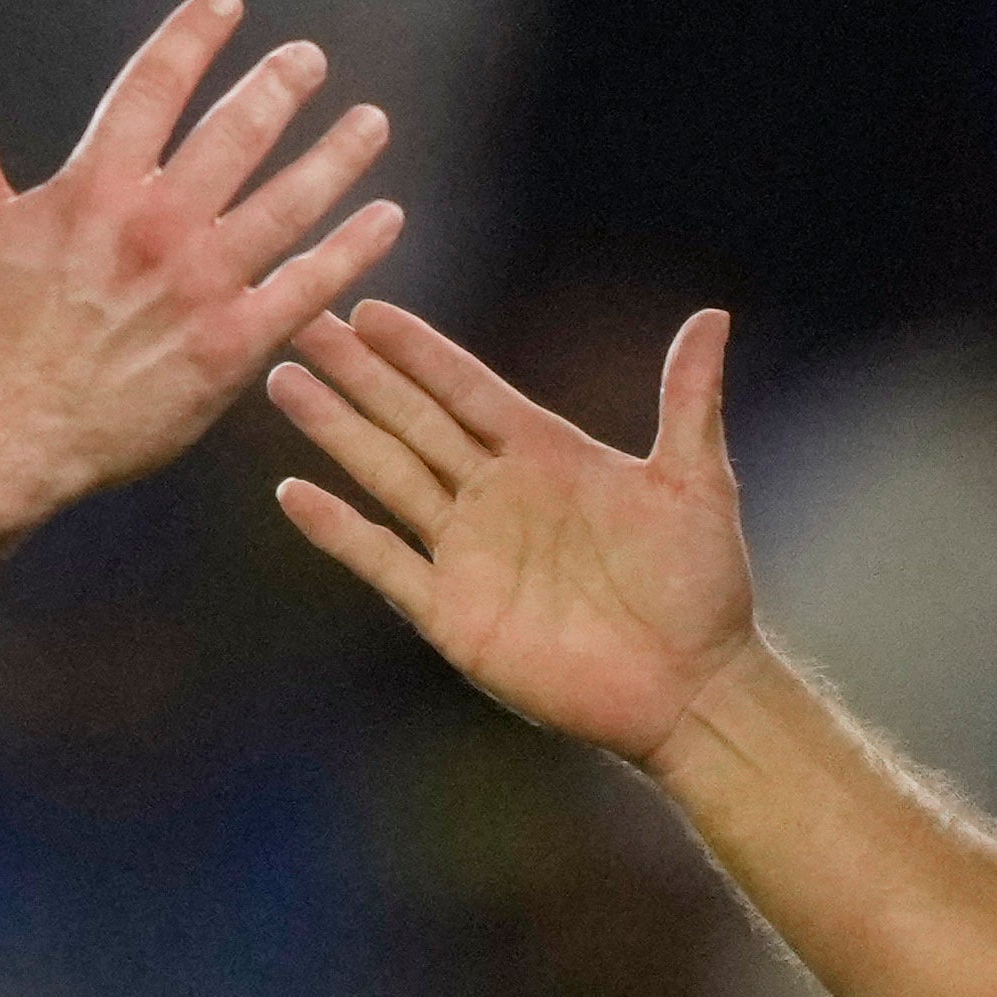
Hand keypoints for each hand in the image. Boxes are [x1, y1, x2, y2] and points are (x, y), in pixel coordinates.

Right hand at [0, 0, 400, 526]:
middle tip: (310, 58)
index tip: (227, 2)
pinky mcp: (233, 346)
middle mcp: (157, 226)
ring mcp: (201, 286)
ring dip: (340, 154)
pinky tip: (386, 216)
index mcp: (95, 186)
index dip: (194, 35)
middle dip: (281, 84)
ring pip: (292, 201)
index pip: (156, 84)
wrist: (1, 436)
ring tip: (372, 121)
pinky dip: (354, 248)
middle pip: (239, 131)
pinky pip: (310, 286)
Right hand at [267, 301, 757, 764]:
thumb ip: (688, 400)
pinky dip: (338, 530)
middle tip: (298, 320)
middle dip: (356, 373)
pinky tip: (293, 493)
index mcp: (546, 454)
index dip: (418, 351)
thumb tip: (712, 316)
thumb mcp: (697, 482)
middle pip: (410, 420)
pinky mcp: (452, 613)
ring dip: (335, 431)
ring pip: (386, 475)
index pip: (465, 390)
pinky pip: (383, 561)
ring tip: (283, 381)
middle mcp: (496, 495)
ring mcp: (468, 552)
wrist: (690, 687)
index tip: (367, 308)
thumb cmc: (702, 585)